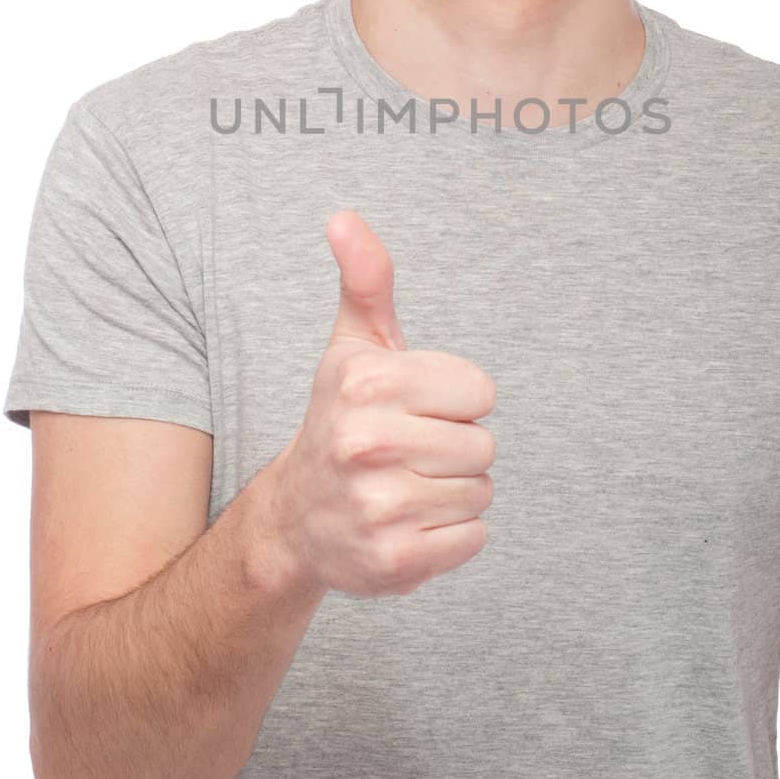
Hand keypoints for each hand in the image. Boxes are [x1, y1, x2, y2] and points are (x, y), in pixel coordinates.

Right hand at [270, 210, 495, 596]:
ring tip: (405, 487)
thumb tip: (343, 217)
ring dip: (453, 493)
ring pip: (481, 492)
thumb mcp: (353, 346)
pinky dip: (451, 537)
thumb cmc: (341, 420)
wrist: (295, 520)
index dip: (455, 400)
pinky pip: (473, 538)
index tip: (414, 409)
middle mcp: (367, 443)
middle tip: (408, 453)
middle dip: (455, 449)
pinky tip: (408, 525)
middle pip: (484, 444)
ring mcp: (379, 507)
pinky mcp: (396, 561)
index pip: (481, 391)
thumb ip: (365, 279)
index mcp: (366, 383)